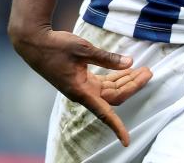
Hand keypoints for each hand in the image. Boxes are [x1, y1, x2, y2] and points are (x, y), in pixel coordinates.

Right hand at [10, 26, 152, 145]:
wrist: (35, 44)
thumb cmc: (56, 47)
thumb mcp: (83, 49)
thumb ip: (107, 58)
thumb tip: (130, 62)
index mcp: (81, 91)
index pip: (104, 113)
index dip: (117, 127)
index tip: (126, 140)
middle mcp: (83, 93)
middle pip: (114, 96)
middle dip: (133, 85)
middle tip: (149, 72)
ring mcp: (83, 86)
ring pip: (110, 89)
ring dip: (126, 80)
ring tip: (143, 69)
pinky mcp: (82, 79)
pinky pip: (104, 82)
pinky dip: (116, 76)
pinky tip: (127, 69)